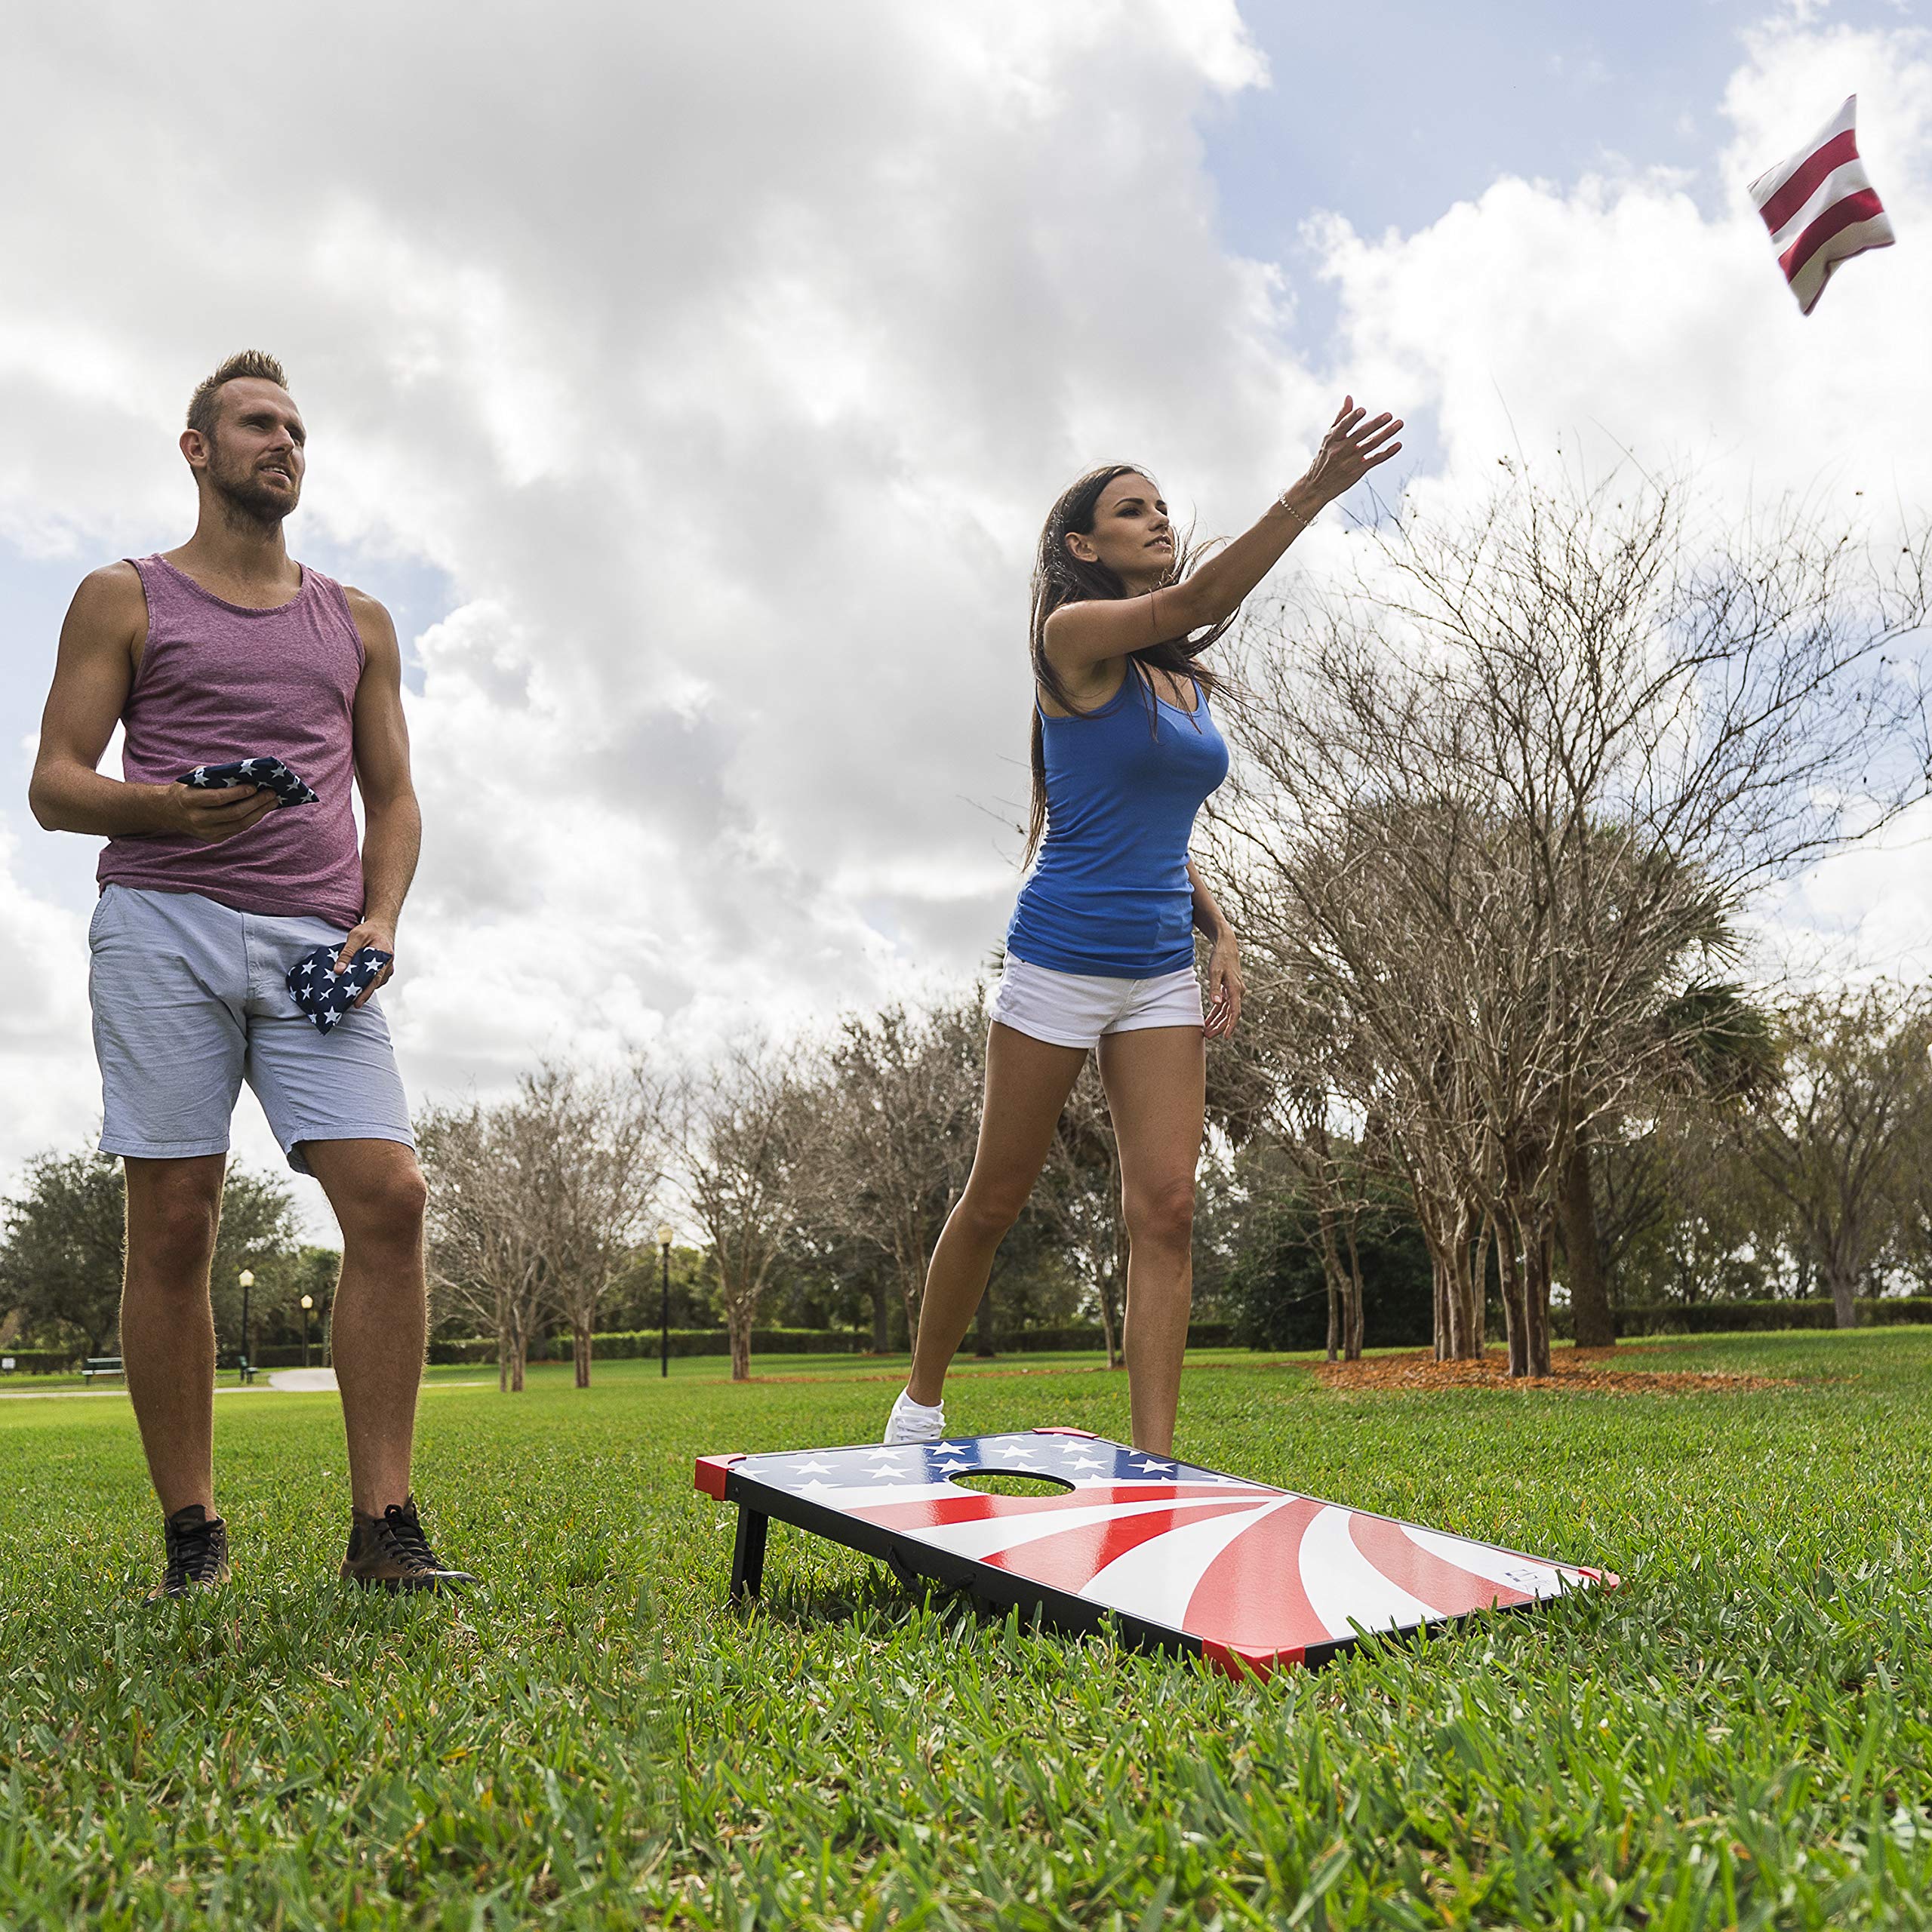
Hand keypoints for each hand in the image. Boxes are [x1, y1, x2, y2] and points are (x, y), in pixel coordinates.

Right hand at [165, 780, 277, 844]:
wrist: (169, 811)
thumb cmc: (188, 788)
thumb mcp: (196, 777)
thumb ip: (217, 776)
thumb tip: (247, 774)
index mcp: (190, 800)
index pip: (218, 798)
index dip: (238, 793)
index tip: (255, 787)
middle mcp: (197, 819)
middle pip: (234, 814)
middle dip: (256, 803)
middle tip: (272, 793)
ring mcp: (206, 832)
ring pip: (240, 825)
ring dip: (260, 812)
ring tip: (273, 801)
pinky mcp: (214, 839)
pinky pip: (238, 830)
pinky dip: (252, 819)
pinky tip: (262, 809)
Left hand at [332, 920, 396, 1006]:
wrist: (382, 926)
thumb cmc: (369, 930)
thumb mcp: (355, 936)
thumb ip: (347, 953)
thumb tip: (338, 970)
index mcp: (383, 955)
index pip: (374, 977)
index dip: (365, 991)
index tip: (356, 1002)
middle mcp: (388, 964)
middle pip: (374, 984)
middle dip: (363, 995)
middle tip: (351, 1005)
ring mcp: (387, 969)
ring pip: (374, 983)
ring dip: (363, 989)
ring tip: (349, 997)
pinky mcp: (384, 971)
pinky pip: (375, 980)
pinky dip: (366, 984)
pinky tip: (355, 986)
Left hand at [1205, 931, 1242, 1039]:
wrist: (1226, 946)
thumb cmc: (1220, 958)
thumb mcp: (1215, 972)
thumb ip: (1215, 988)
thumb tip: (1216, 1004)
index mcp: (1236, 990)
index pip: (1235, 1012)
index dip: (1231, 1025)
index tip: (1225, 1036)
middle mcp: (1238, 993)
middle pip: (1230, 1015)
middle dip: (1220, 1027)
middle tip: (1208, 1036)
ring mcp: (1234, 992)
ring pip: (1226, 1012)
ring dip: (1217, 1022)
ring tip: (1206, 1032)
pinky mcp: (1229, 989)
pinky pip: (1223, 1006)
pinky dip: (1216, 1013)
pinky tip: (1208, 1020)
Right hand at [1295, 395, 1403, 509]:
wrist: (1317, 486)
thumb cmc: (1325, 458)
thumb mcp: (1329, 437)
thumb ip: (1341, 417)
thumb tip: (1349, 397)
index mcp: (1332, 439)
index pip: (1343, 426)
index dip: (1352, 418)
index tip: (1362, 410)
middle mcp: (1341, 449)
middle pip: (1361, 434)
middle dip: (1375, 424)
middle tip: (1389, 415)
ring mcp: (1351, 460)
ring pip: (1371, 444)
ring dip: (1386, 433)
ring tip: (1399, 423)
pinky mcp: (1359, 470)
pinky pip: (1376, 459)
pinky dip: (1388, 452)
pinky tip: (1398, 444)